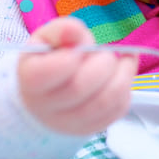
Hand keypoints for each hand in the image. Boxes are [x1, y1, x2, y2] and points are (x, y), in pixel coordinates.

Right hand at [17, 17, 137, 135]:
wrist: (47, 93)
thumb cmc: (49, 61)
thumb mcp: (48, 39)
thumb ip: (62, 30)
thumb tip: (75, 32)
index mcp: (31, 79)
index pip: (52, 70)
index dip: (74, 55)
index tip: (81, 48)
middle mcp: (45, 107)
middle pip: (81, 87)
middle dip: (103, 62)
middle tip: (105, 52)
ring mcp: (68, 123)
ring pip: (104, 102)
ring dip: (122, 75)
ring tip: (122, 61)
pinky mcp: (90, 128)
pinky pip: (117, 110)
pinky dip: (126, 88)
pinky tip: (122, 75)